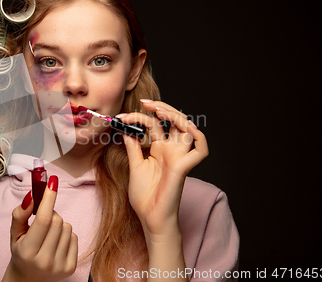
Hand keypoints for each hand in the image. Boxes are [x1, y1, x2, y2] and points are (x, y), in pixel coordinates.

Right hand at [2, 176, 77, 281]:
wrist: (29, 278)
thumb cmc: (21, 251)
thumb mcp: (14, 233)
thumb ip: (20, 214)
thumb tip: (31, 196)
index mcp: (28, 251)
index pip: (43, 219)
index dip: (49, 198)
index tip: (53, 182)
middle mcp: (44, 260)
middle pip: (57, 220)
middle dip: (51, 214)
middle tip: (43, 221)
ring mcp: (59, 266)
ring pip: (67, 227)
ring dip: (59, 225)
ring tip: (49, 235)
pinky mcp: (70, 268)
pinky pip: (74, 237)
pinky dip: (66, 236)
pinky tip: (56, 244)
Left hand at [119, 100, 208, 240]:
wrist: (150, 218)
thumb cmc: (144, 196)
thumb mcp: (135, 166)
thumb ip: (133, 147)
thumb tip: (126, 128)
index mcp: (159, 149)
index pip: (154, 124)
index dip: (139, 117)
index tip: (121, 117)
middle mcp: (171, 150)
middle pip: (173, 120)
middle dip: (160, 107)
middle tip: (144, 102)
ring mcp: (179, 157)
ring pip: (188, 128)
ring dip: (176, 115)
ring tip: (158, 110)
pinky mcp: (183, 167)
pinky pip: (201, 150)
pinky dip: (198, 137)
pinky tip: (185, 128)